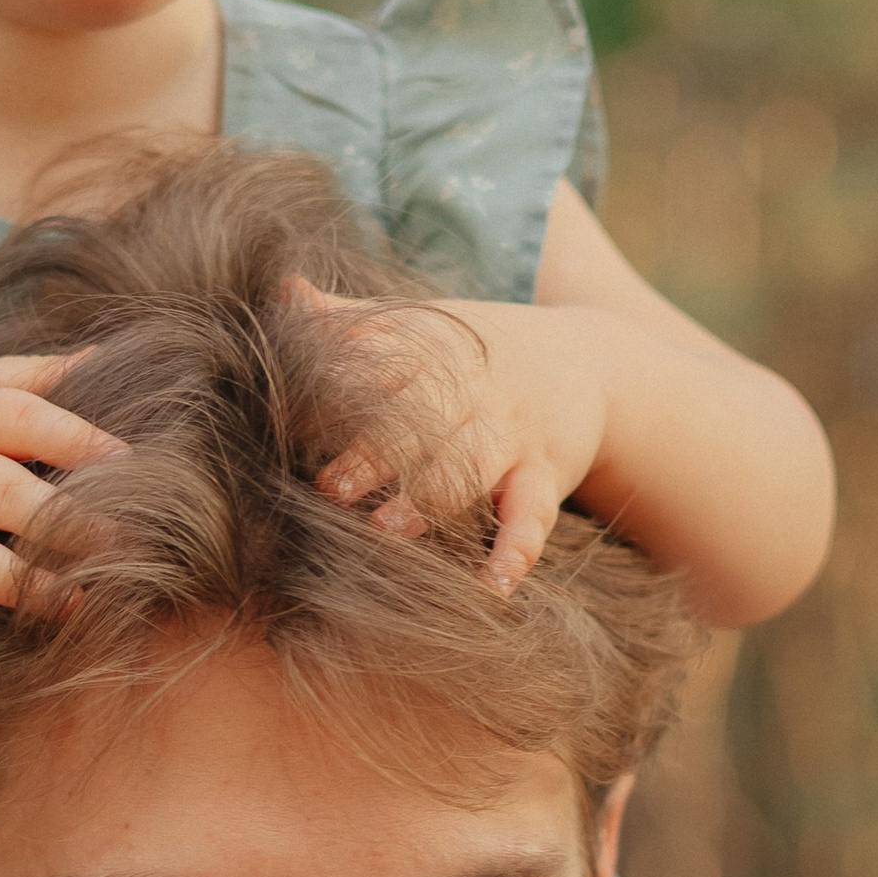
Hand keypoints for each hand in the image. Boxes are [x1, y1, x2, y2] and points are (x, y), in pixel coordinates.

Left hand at [299, 285, 611, 592]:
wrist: (592, 355)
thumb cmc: (481, 350)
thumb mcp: (425, 324)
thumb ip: (352, 317)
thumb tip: (285, 290)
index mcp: (434, 349)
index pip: (383, 365)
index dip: (341, 389)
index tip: (292, 417)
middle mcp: (472, 391)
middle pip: (421, 418)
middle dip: (376, 452)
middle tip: (330, 486)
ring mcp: (512, 434)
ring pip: (471, 468)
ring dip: (430, 501)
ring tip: (388, 531)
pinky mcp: (546, 473)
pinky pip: (531, 516)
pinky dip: (515, 551)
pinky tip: (493, 586)